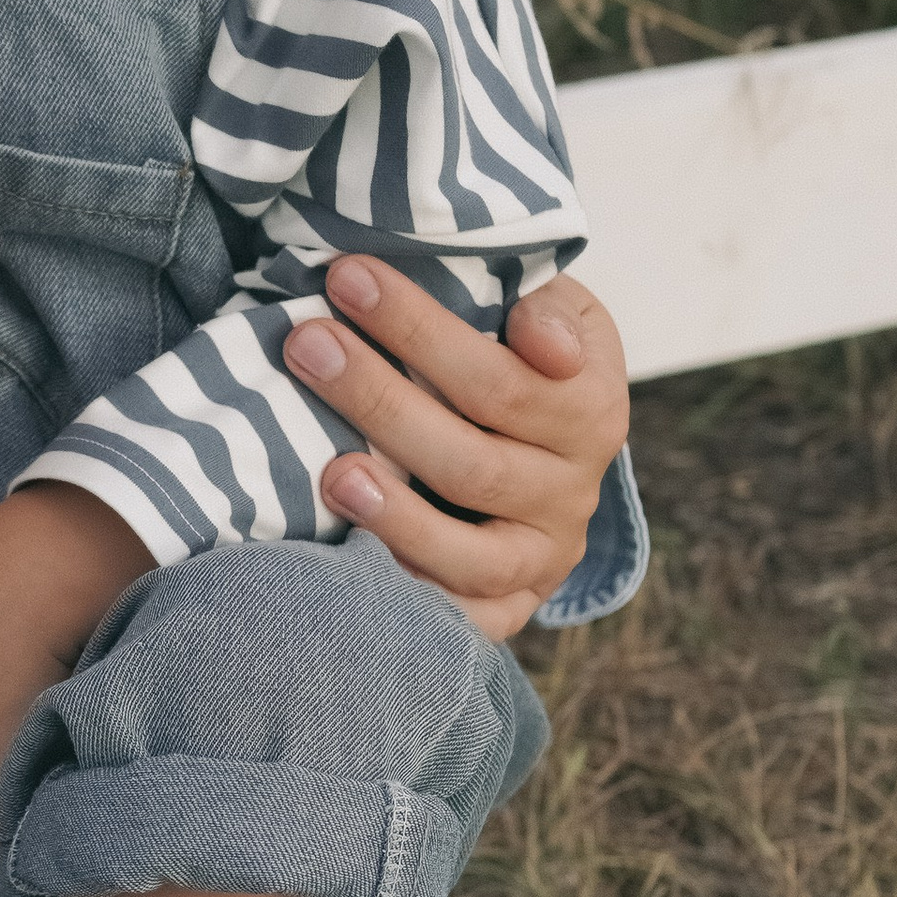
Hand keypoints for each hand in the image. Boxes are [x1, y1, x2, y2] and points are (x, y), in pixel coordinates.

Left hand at [283, 263, 629, 640]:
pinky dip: (410, 596)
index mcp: (590, 410)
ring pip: (468, 552)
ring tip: (331, 474)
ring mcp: (540, 557)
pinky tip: (352, 563)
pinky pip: (461, 619)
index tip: (348, 278)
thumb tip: (539, 340)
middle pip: (471, 460)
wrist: (547, 445)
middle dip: (379, 399)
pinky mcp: (509, 607)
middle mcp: (572, 492)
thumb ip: (545, 306)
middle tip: (305, 346)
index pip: (500, 377)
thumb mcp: (552, 310)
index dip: (420, 330)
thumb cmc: (522, 356)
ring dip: (395, 515)